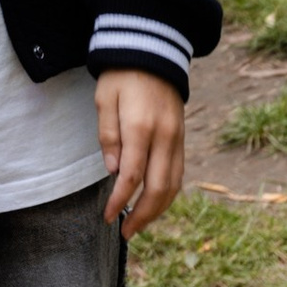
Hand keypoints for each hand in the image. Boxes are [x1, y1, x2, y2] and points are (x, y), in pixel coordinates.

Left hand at [97, 67, 184, 231]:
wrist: (153, 54)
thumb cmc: (122, 76)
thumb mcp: (105, 99)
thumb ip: (108, 136)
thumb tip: (114, 171)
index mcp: (141, 127)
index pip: (132, 176)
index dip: (120, 201)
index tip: (108, 217)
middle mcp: (164, 137)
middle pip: (157, 189)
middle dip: (141, 215)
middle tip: (125, 233)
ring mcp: (177, 140)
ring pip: (173, 186)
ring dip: (157, 211)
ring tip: (139, 224)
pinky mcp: (182, 141)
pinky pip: (178, 175)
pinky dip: (167, 196)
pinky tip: (154, 205)